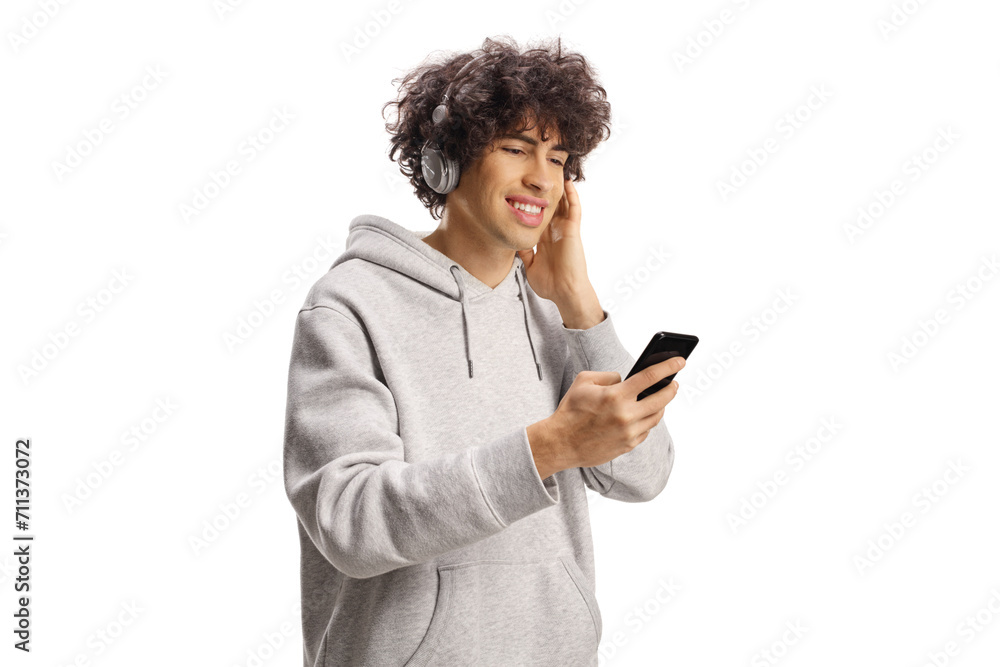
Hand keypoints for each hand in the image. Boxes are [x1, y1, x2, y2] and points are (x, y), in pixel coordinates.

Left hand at [516, 178, 590, 302]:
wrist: (564, 292)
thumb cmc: (550, 284)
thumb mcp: (530, 266)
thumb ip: (524, 253)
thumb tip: (514, 242)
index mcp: (545, 239)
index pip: (538, 216)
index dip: (532, 204)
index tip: (522, 192)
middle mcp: (555, 232)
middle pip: (550, 206)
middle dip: (545, 192)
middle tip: (538, 175)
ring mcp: (565, 230)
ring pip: (563, 204)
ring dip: (560, 189)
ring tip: (555, 171)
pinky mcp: (573, 230)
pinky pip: (574, 209)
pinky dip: (572, 196)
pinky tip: (567, 183)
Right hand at [528, 356, 683, 477]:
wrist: (561, 443)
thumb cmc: (571, 410)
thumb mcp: (584, 381)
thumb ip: (609, 376)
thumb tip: (625, 380)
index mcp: (616, 396)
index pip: (650, 377)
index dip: (668, 366)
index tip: (680, 361)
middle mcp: (626, 415)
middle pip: (661, 399)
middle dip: (671, 388)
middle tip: (674, 383)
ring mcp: (629, 432)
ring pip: (656, 417)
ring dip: (661, 406)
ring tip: (660, 398)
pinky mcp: (628, 446)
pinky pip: (646, 430)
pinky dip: (647, 421)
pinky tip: (643, 415)